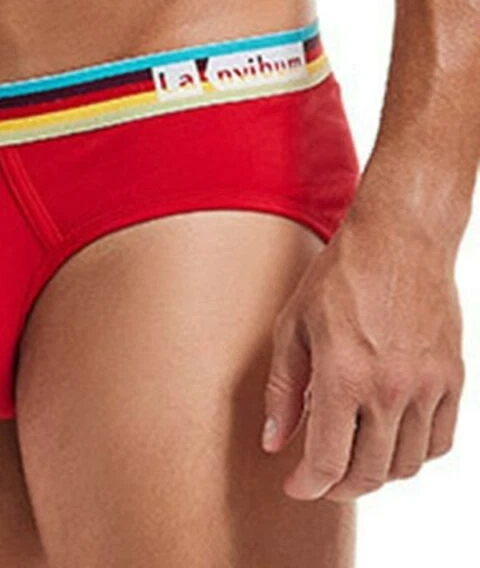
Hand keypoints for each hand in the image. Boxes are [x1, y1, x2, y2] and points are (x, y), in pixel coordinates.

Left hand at [261, 207, 464, 501]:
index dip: (307, 485)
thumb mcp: (292, 327)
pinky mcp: (452, 379)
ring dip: (373, 473)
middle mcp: (390, 389)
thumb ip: (283, 390)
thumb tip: (273, 442)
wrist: (398, 239)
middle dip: (336, 486)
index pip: (327, 462)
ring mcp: (427, 386)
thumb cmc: (337, 278)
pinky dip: (412, 454)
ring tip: (349, 456)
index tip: (295, 487)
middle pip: (367, 473)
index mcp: (343, 375)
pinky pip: (438, 442)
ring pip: (404, 464)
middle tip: (319, 477)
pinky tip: (388, 438)